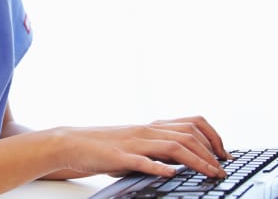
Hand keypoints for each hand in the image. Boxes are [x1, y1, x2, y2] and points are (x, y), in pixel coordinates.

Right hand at [57, 115, 228, 178]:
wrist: (73, 143)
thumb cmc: (104, 145)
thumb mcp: (135, 143)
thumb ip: (156, 147)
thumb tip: (181, 161)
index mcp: (150, 127)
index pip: (190, 123)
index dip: (212, 136)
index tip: (224, 154)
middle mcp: (145, 131)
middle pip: (187, 134)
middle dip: (211, 152)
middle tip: (223, 169)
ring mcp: (133, 143)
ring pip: (171, 146)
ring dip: (196, 161)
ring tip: (211, 174)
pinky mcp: (119, 156)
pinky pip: (142, 160)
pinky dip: (159, 166)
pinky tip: (171, 173)